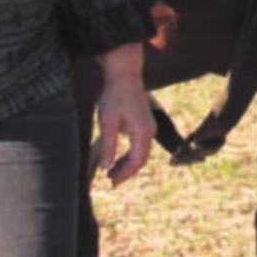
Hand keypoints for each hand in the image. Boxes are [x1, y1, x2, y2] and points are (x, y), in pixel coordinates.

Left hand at [94, 45, 154, 186]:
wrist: (125, 75)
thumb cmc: (115, 96)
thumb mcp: (108, 122)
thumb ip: (108, 146)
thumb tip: (105, 167)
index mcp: (143, 132)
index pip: (137, 161)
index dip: (124, 174)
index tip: (111, 182)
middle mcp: (150, 131)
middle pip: (141, 160)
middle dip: (127, 172)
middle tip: (111, 181)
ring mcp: (149, 127)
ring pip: (141, 153)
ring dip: (128, 164)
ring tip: (112, 173)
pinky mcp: (145, 123)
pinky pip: (140, 145)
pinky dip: (130, 155)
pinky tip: (118, 159)